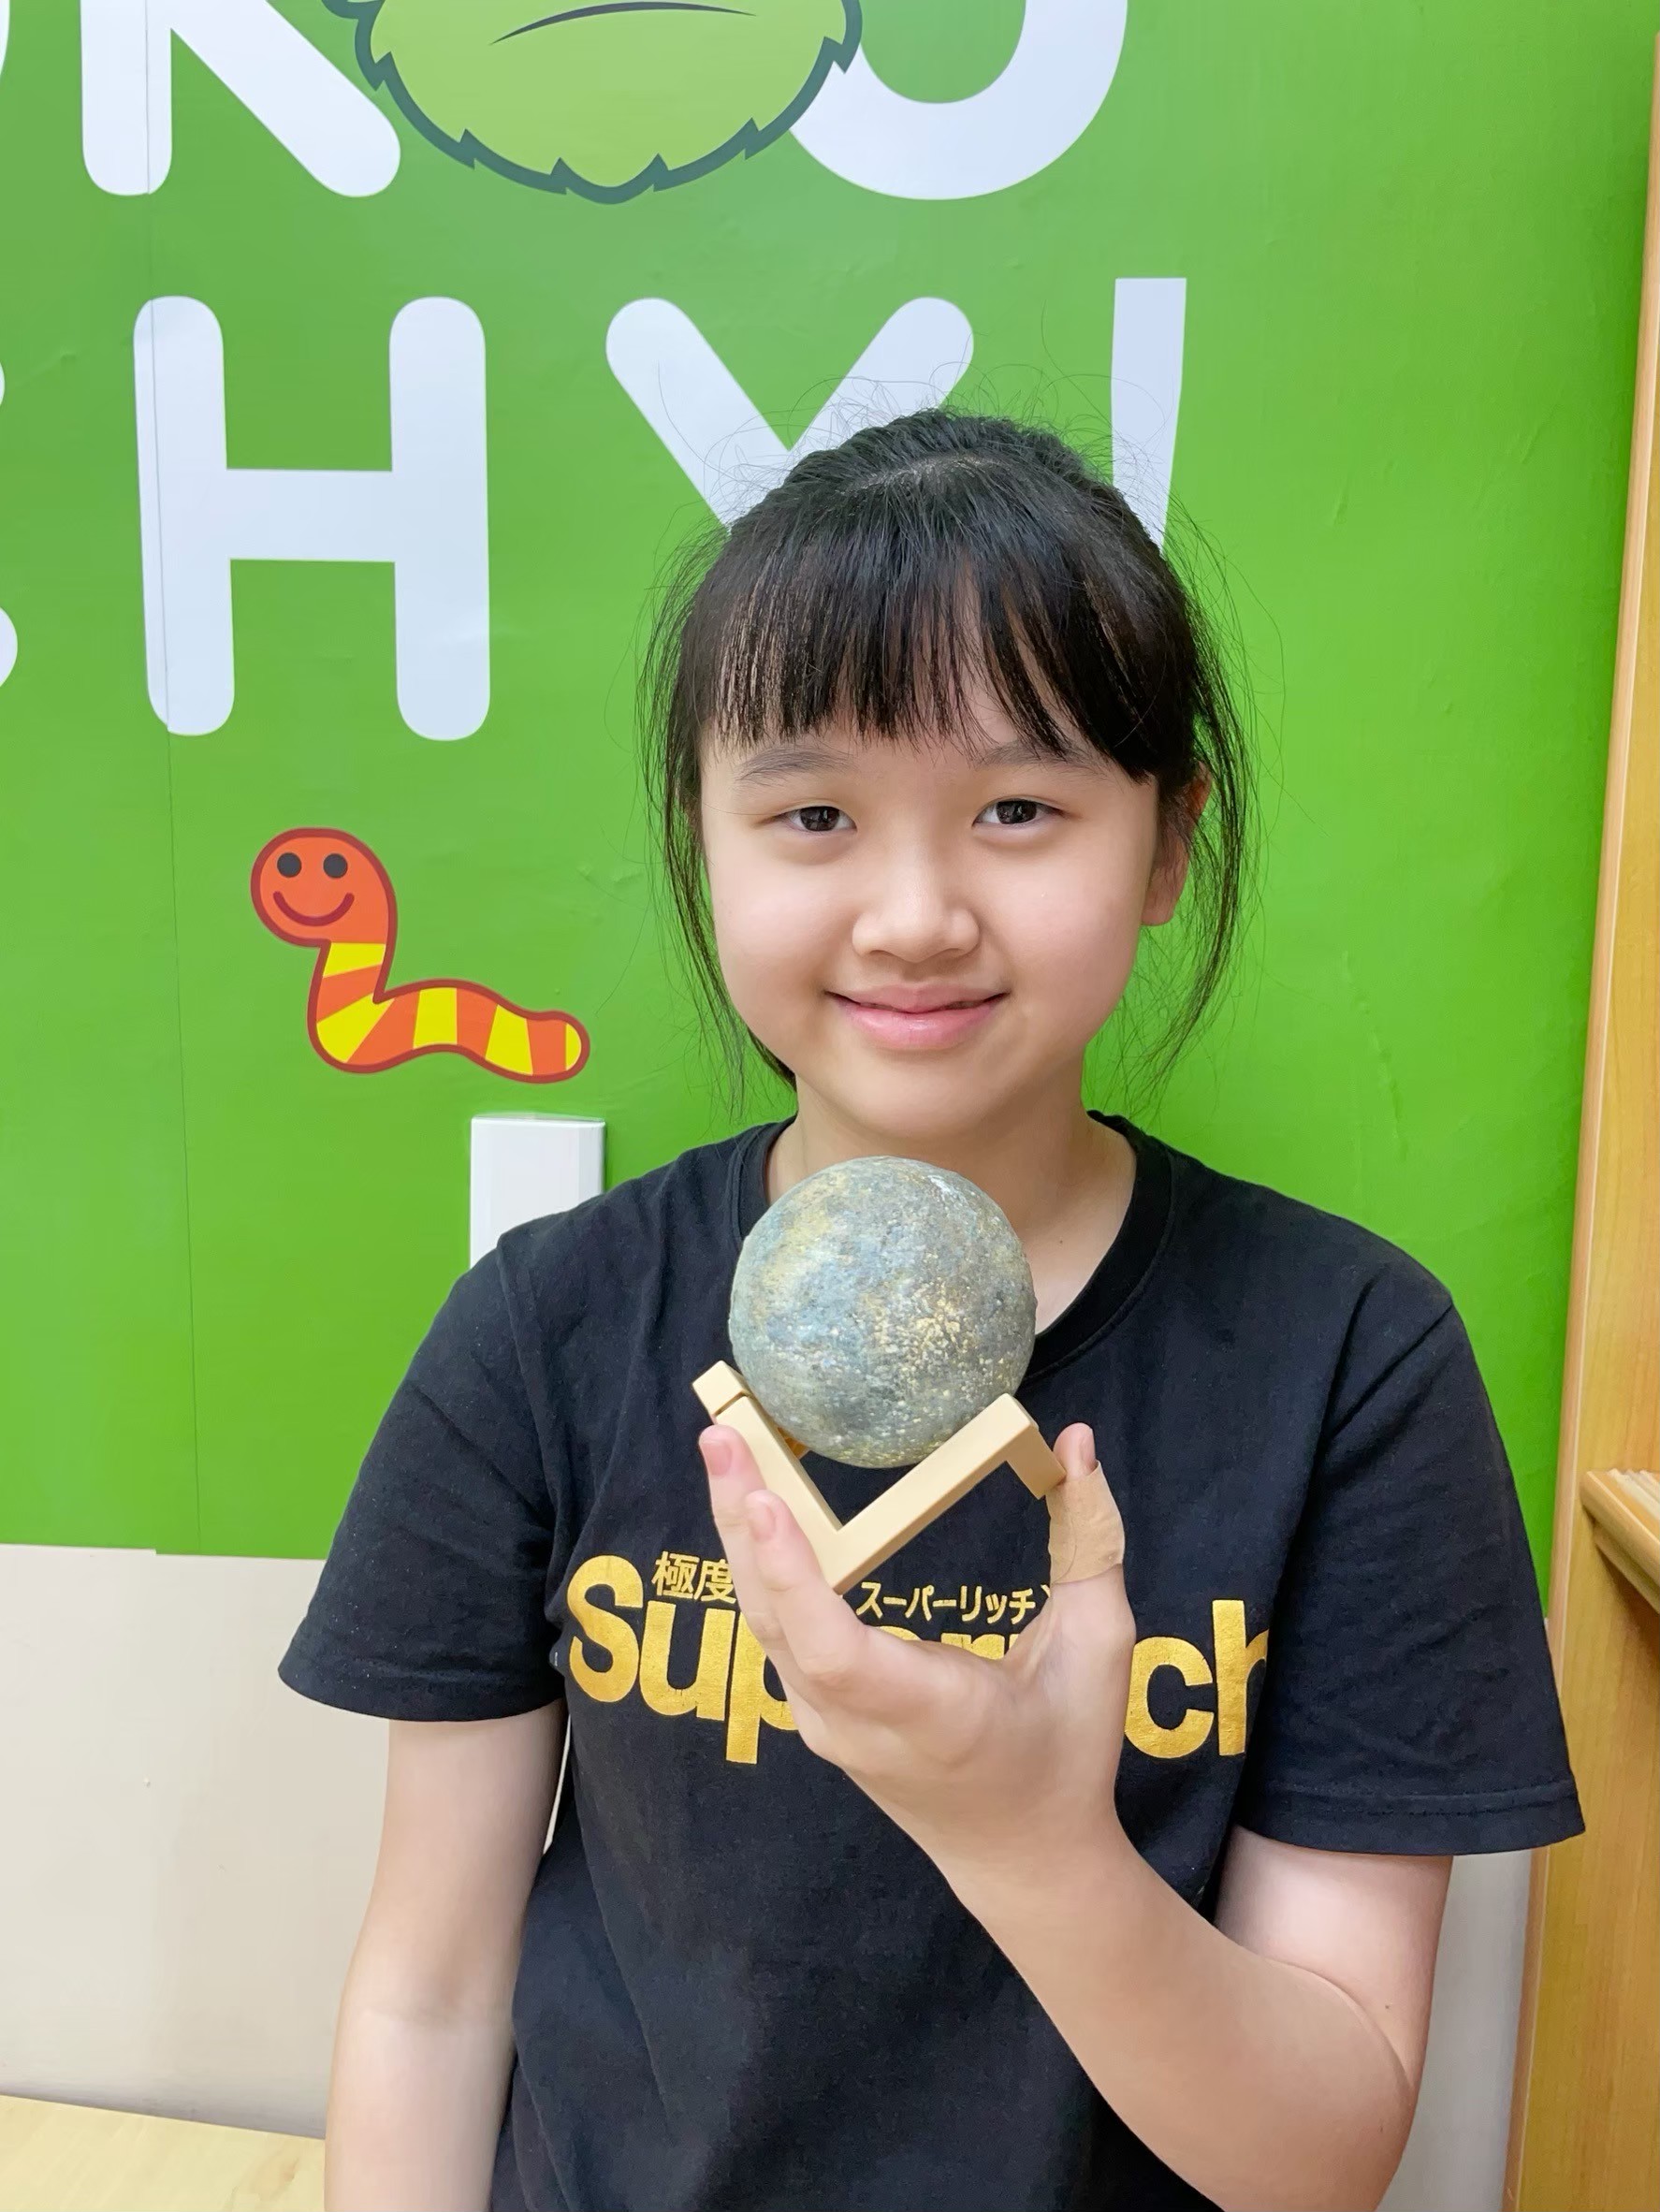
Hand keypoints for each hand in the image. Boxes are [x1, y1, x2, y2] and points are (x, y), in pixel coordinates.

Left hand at [698, 1417, 1136, 1894]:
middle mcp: (860, 1724)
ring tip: (725, 1446)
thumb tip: (1075, 1440)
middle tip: (721, 1434)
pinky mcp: (815, 1714)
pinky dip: (757, 1563)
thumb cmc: (1068, 1751)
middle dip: (743, 1525)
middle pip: (778, 1623)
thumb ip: (1090, 1541)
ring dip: (739, 1534)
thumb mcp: (1101, 1649)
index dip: (795, 1579)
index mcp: (932, 1713)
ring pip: (764, 1624)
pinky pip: (774, 1631)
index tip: (767, 1503)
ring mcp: (826, 1725)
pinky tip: (748, 1502)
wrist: (1023, 1860)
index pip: (838, 1652)